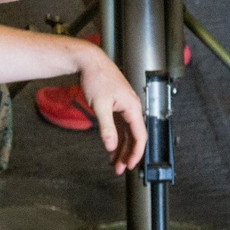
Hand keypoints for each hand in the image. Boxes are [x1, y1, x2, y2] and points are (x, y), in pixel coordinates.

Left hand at [77, 45, 145, 173]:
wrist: (90, 61)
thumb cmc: (96, 78)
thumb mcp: (99, 106)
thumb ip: (106, 127)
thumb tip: (111, 145)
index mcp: (132, 107)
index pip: (140, 135)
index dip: (136, 153)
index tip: (129, 165)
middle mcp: (132, 107)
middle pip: (134, 136)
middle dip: (127, 154)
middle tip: (119, 169)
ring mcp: (125, 106)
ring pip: (127, 132)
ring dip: (121, 148)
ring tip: (114, 162)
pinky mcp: (118, 104)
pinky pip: (121, 125)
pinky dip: (116, 137)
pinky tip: (111, 146)